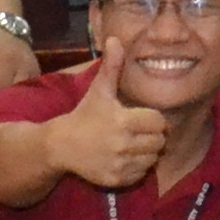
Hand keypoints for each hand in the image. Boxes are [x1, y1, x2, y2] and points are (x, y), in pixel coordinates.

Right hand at [46, 47, 168, 189]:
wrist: (61, 146)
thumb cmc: (85, 114)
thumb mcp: (99, 90)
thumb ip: (112, 66)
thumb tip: (115, 39)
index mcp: (123, 120)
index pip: (158, 122)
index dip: (153, 119)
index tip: (142, 117)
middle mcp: (122, 144)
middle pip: (159, 142)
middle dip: (152, 136)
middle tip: (139, 131)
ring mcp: (119, 164)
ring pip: (152, 159)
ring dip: (147, 152)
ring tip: (132, 144)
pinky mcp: (115, 180)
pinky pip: (140, 175)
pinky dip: (137, 167)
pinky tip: (124, 157)